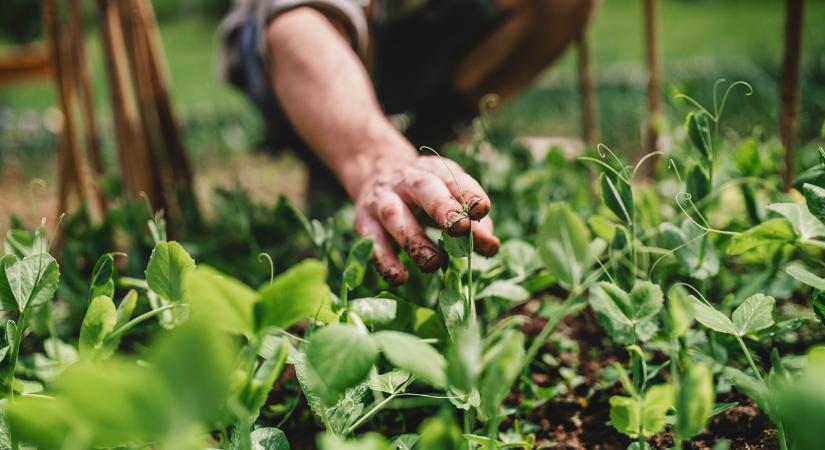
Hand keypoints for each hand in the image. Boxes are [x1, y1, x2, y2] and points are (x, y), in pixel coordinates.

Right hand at [353, 155, 499, 284]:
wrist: (376, 174)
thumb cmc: (426, 196)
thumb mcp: (450, 199)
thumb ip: (473, 224)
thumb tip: (491, 247)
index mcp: (435, 171)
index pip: (454, 179)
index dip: (469, 194)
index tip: (482, 209)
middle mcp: (408, 180)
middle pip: (425, 190)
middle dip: (442, 208)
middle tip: (460, 229)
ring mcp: (382, 199)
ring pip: (395, 215)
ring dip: (414, 240)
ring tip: (432, 264)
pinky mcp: (363, 220)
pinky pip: (372, 240)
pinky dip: (384, 260)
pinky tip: (399, 277)